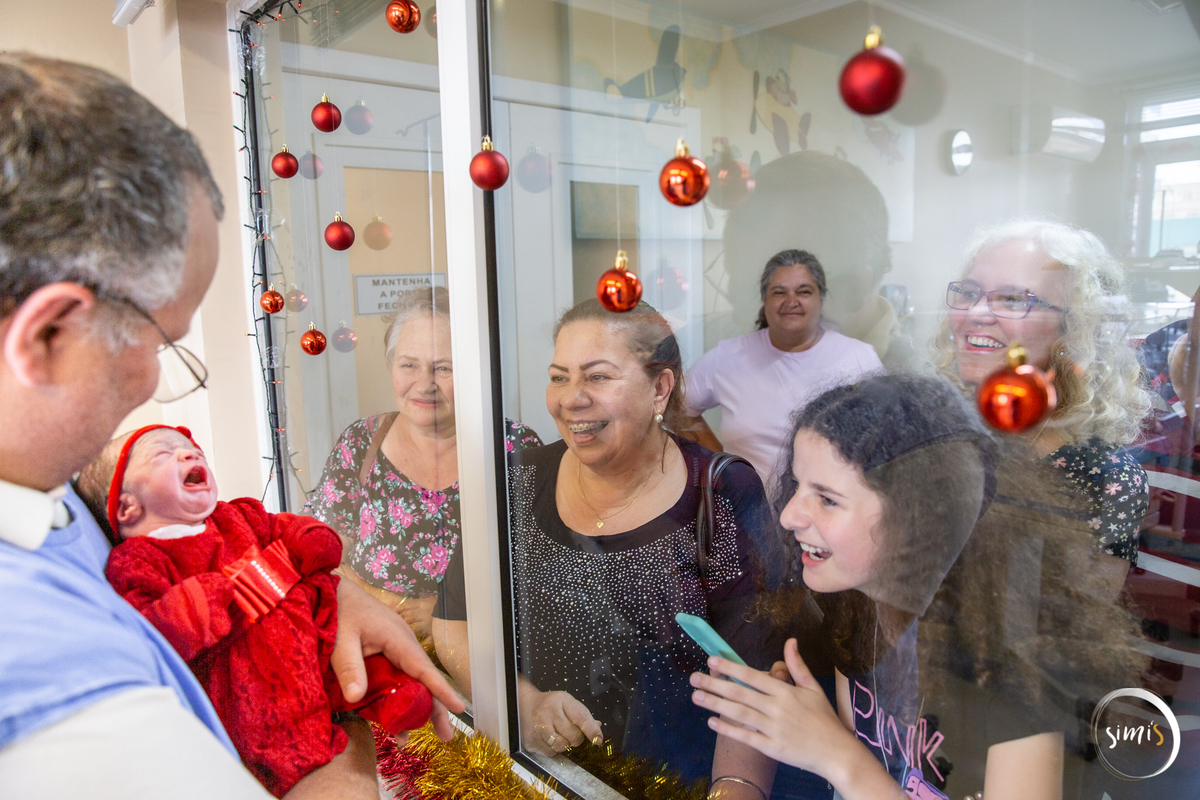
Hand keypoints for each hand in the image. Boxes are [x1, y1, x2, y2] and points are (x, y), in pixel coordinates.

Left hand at [332, 578, 463, 740]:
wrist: (329, 592)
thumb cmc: (338, 610)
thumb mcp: (340, 640)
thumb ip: (349, 668)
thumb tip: (356, 698)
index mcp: (397, 638)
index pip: (424, 669)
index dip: (441, 690)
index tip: (459, 708)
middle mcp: (401, 645)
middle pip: (422, 680)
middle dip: (434, 708)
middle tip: (445, 735)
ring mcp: (394, 650)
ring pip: (410, 682)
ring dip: (411, 708)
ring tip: (405, 738)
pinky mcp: (384, 654)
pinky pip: (395, 679)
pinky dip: (395, 699)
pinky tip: (389, 720)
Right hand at [519, 684, 602, 755]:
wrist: (524, 704)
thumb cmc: (551, 705)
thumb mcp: (567, 703)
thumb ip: (582, 715)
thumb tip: (598, 729)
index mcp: (561, 700)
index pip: (580, 717)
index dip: (591, 730)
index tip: (598, 740)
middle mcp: (548, 712)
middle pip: (572, 735)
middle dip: (576, 738)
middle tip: (571, 733)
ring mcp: (537, 727)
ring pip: (562, 746)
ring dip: (565, 745)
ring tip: (560, 736)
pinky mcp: (531, 740)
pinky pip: (550, 753)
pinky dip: (554, 750)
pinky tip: (549, 740)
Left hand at [690, 638, 858, 778]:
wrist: (837, 753)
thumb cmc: (824, 719)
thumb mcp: (813, 688)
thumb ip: (798, 666)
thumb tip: (791, 640)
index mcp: (786, 692)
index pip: (753, 676)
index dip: (731, 667)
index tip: (712, 660)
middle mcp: (777, 708)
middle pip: (741, 693)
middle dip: (715, 684)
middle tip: (693, 678)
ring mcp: (773, 729)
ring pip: (739, 713)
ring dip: (716, 704)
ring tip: (696, 696)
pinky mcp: (772, 748)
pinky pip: (746, 736)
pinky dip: (728, 729)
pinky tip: (711, 722)